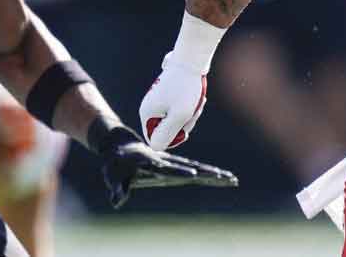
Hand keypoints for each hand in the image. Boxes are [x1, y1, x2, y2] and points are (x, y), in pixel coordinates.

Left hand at [94, 125, 236, 209]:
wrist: (120, 144)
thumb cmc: (115, 163)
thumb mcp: (113, 176)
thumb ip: (118, 188)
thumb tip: (117, 202)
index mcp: (152, 165)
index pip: (169, 170)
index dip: (179, 173)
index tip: (193, 176)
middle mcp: (167, 163)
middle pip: (192, 168)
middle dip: (210, 174)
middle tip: (228, 178)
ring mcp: (173, 164)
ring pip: (197, 168)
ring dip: (215, 174)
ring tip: (233, 179)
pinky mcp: (175, 167)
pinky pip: (195, 170)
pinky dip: (209, 174)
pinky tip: (221, 177)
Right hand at [139, 54, 206, 149]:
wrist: (192, 58)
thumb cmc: (186, 87)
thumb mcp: (179, 115)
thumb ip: (167, 134)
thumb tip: (155, 148)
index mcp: (147, 114)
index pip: (157, 141)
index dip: (174, 137)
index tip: (185, 124)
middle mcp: (149, 108)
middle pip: (169, 130)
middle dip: (185, 123)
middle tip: (194, 108)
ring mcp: (159, 101)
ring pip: (177, 120)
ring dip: (190, 113)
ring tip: (197, 99)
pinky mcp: (168, 96)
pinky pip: (180, 109)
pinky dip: (190, 105)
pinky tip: (197, 96)